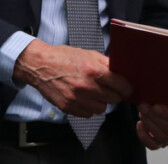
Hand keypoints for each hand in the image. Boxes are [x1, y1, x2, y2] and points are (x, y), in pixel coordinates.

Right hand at [12, 39, 130, 117]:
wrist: (40, 65)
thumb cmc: (64, 57)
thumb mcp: (89, 54)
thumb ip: (107, 64)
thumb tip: (123, 72)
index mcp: (93, 70)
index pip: (121, 85)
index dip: (126, 87)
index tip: (127, 88)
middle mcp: (86, 86)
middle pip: (113, 99)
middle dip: (114, 94)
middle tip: (109, 88)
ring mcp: (76, 98)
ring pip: (101, 109)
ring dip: (101, 102)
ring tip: (94, 92)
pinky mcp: (68, 107)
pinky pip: (87, 114)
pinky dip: (88, 108)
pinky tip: (83, 97)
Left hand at [136, 103, 167, 149]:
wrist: (164, 104)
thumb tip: (160, 86)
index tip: (155, 106)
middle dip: (153, 117)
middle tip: (142, 106)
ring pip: (161, 137)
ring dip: (148, 124)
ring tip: (141, 112)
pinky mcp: (160, 143)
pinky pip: (152, 146)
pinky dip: (144, 136)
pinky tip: (140, 124)